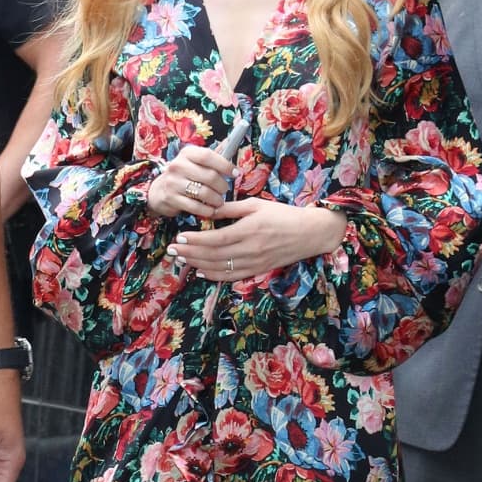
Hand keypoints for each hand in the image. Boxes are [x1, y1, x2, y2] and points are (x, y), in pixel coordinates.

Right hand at [145, 145, 236, 219]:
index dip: (225, 165)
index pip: (208, 156)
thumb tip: (231, 142)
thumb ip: (212, 157)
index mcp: (187, 153)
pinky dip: (207, 210)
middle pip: (209, 176)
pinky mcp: (172, 199)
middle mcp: (178, 165)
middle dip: (222, 186)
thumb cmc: (184, 175)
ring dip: (216, 200)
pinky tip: (210, 209)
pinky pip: (196, 207)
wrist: (159, 191)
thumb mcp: (194, 162)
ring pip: (204, 193)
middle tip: (225, 190)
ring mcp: (173, 182)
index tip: (235, 173)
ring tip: (219, 201)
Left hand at [169, 199, 345, 280]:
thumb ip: (231, 209)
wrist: (309, 233)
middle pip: (213, 255)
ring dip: (197, 265)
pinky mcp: (257, 270)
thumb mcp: (256, 205)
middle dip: (190, 253)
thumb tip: (208, 209)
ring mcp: (253, 263)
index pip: (215, 238)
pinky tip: (200, 272)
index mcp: (248, 230)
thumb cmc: (283, 215)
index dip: (195, 240)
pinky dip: (214, 276)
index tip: (179, 237)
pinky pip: (231, 276)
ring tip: (181, 259)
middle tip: (172, 249)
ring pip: (219, 268)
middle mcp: (250, 250)